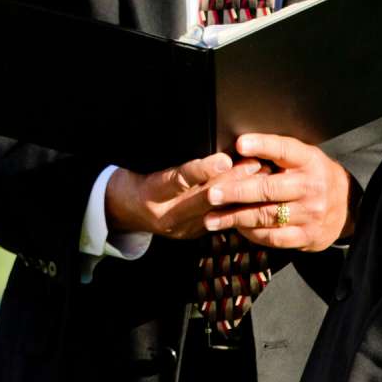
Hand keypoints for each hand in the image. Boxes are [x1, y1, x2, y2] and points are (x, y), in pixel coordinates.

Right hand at [104, 154, 260, 240]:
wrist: (121, 210)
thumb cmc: (135, 180)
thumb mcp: (146, 166)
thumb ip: (174, 163)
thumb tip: (207, 146)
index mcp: (152, 194)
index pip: (179, 180)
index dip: (203, 171)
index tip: (225, 160)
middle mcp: (167, 215)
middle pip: (204, 199)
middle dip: (232, 181)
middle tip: (255, 164)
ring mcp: (180, 228)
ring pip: (216, 211)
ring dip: (240, 193)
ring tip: (260, 176)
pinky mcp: (191, 234)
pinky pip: (217, 220)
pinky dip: (235, 206)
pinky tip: (254, 195)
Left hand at [201, 134, 354, 251]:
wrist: (348, 207)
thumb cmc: (314, 176)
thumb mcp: (304, 158)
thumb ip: (277, 155)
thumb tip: (238, 149)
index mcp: (309, 161)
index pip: (285, 149)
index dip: (262, 145)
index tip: (240, 144)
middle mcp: (311, 187)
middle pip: (269, 189)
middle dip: (237, 191)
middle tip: (212, 193)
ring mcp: (311, 214)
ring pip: (266, 216)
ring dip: (235, 218)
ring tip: (211, 218)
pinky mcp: (307, 236)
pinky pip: (274, 237)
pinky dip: (252, 234)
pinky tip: (236, 229)